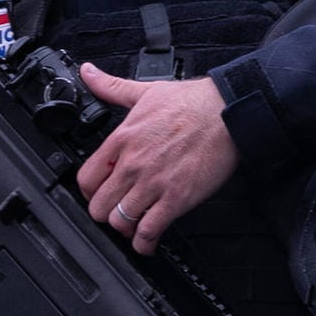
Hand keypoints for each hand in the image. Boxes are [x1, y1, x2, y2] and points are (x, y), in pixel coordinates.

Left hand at [76, 64, 237, 255]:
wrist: (228, 112)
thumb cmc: (192, 102)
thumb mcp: (145, 90)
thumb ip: (112, 86)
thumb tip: (88, 73)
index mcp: (122, 139)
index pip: (86, 178)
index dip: (89, 191)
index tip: (99, 192)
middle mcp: (133, 164)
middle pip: (99, 207)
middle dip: (105, 213)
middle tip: (116, 211)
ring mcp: (153, 184)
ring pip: (120, 222)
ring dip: (125, 228)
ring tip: (133, 225)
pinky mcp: (176, 199)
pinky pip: (149, 231)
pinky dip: (144, 243)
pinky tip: (147, 241)